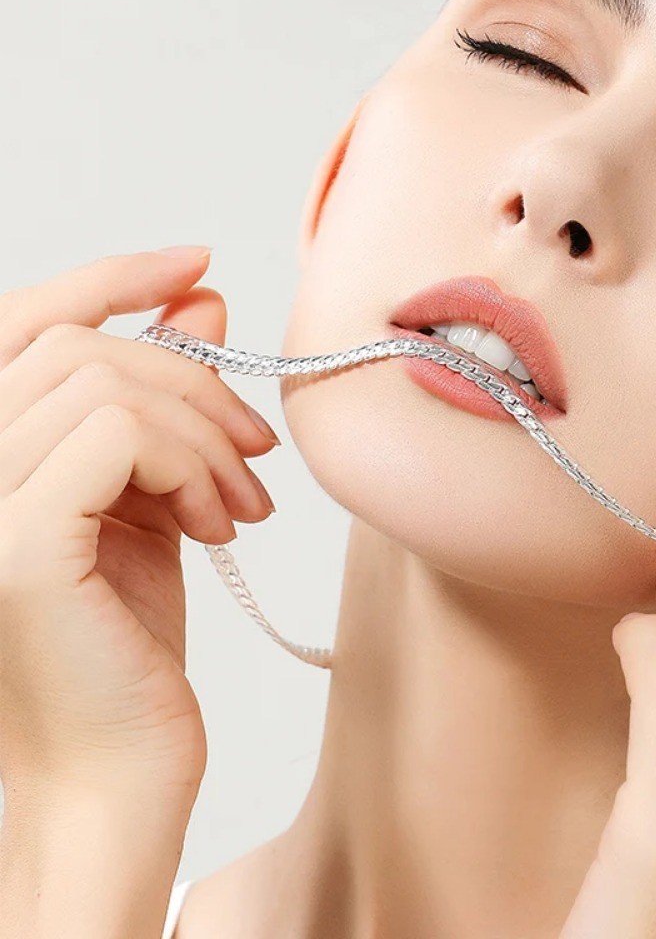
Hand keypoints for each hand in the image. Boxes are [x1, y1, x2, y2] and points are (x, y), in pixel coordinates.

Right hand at [0, 248, 278, 806]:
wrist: (119, 770)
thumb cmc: (127, 645)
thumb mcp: (154, 498)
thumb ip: (163, 402)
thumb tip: (200, 302)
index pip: (25, 323)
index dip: (109, 277)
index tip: (194, 263)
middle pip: (79, 346)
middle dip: (193, 385)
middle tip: (253, 454)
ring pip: (104, 382)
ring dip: (202, 434)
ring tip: (238, 503)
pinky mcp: (15, 543)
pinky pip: (114, 433)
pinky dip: (189, 464)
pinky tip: (217, 523)